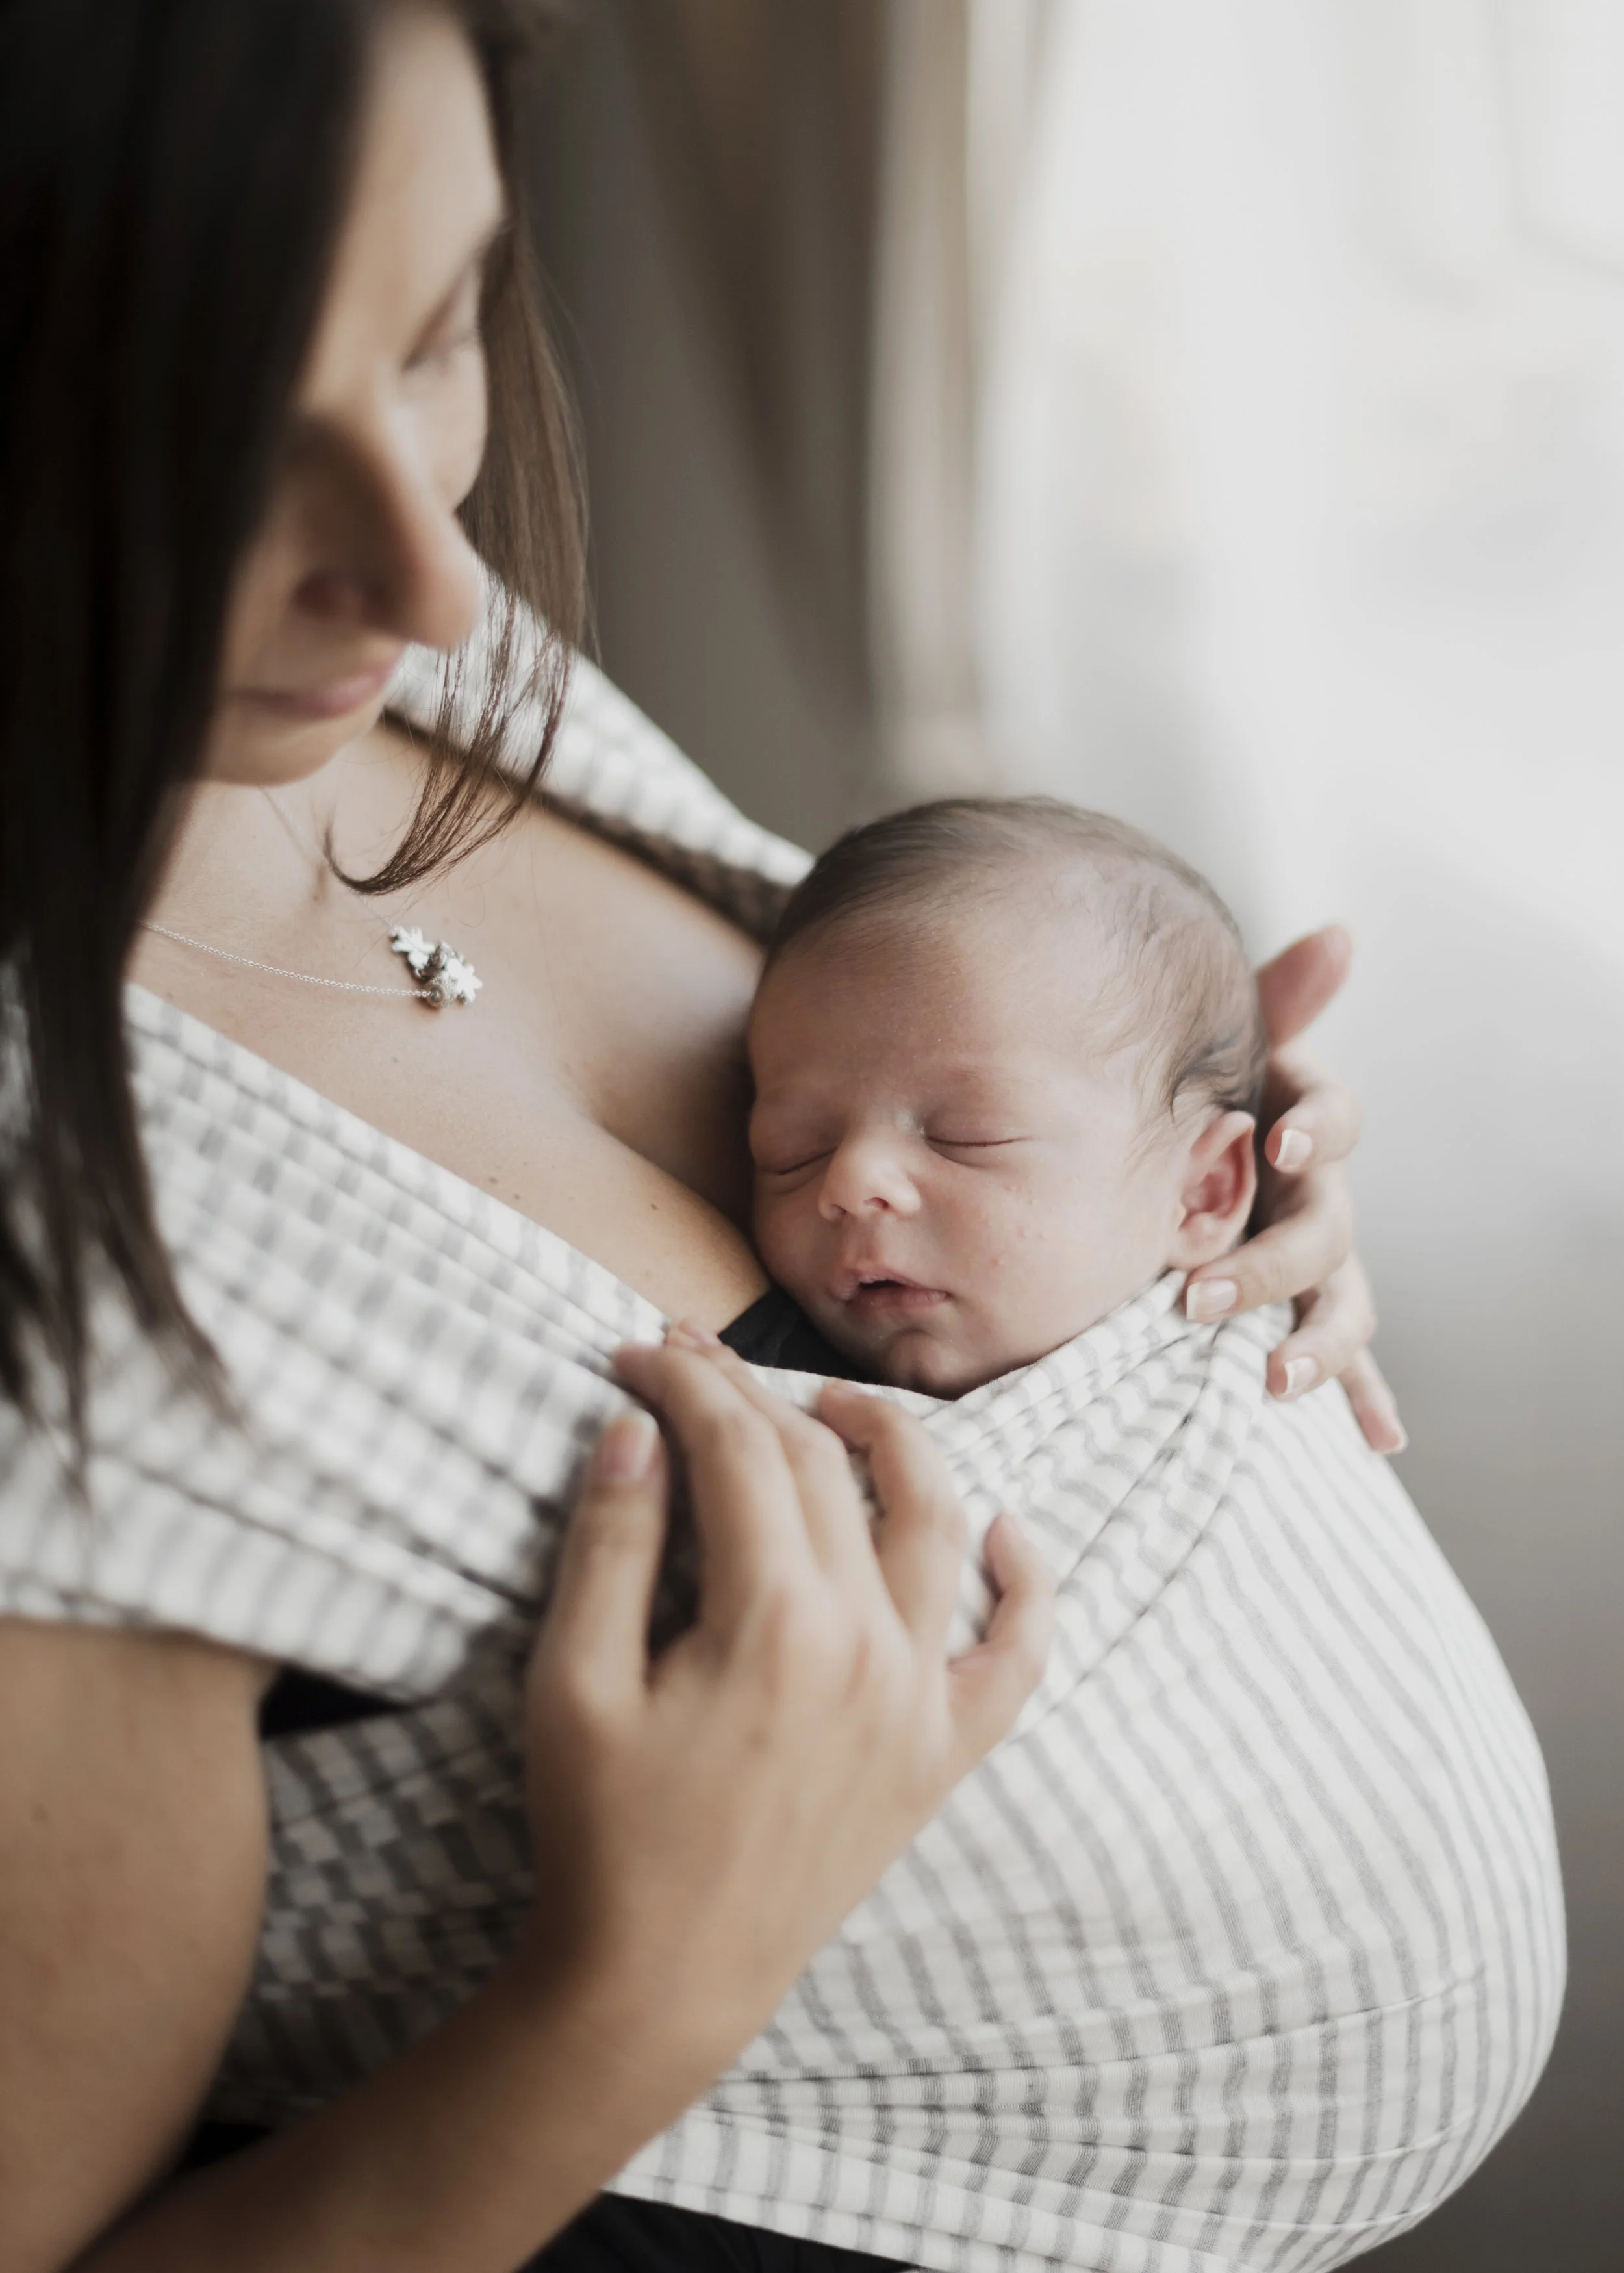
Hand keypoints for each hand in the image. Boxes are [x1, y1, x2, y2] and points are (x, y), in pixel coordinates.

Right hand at [518, 1328, 1053, 2082]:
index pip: (738, 1448)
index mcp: (773, 1620)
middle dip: (753, 1396)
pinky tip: (1006, 1529)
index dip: (685, 1384)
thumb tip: (637, 1426)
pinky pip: (1016, 1659)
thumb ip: (612, 1543)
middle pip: (823, 1470)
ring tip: (837, 1407)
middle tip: (694, 1362)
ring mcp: (916, 1700)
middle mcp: (866, 1644)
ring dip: (894, 1444)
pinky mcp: (939, 1756)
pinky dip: (1024, 1586)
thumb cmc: (603, 1837)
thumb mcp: (574, 1684)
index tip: (638, 1356)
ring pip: (934, 1525)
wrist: (662, 1984)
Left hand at [1185, 926, 1405, 1454]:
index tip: (1280, 1143)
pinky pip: (1351, 1361)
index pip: (1335, 1121)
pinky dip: (1363, 1398)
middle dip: (1270, 1266)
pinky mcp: (1311, 1313)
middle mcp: (1323, 1195)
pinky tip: (1378, 1441)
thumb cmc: (1209, 1098)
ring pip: (1341, 1304)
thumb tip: (1342, 935)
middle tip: (1198, 1297)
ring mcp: (1321, 1262)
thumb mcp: (1231, 1050)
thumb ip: (1277, 1001)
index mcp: (1304, 1126)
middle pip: (1325, 1231)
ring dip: (1315, 1344)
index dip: (1316, 1129)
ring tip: (1272, 1379)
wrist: (1183, 1159)